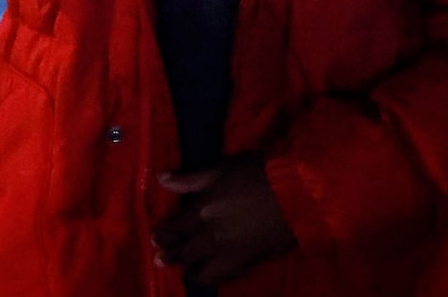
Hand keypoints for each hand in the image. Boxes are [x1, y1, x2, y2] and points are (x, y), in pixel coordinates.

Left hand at [155, 157, 295, 285]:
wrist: (293, 194)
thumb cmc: (256, 174)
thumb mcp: (220, 170)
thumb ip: (189, 179)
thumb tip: (161, 179)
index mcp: (202, 211)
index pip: (175, 228)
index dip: (163, 235)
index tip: (154, 239)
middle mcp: (211, 235)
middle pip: (185, 251)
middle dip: (171, 256)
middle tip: (159, 260)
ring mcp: (229, 251)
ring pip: (202, 268)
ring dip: (189, 271)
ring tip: (183, 273)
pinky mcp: (248, 261)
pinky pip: (224, 275)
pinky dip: (212, 278)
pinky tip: (209, 277)